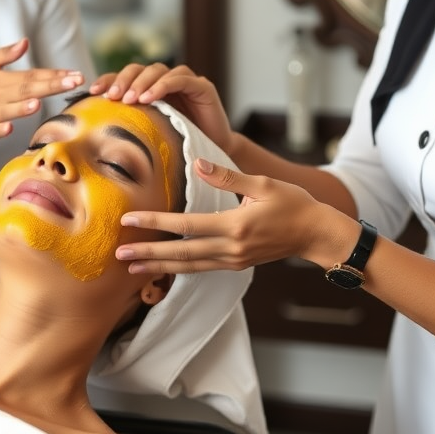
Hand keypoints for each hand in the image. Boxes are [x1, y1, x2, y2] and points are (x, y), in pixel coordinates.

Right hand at [0, 39, 84, 143]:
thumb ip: (4, 54)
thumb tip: (25, 42)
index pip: (30, 75)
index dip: (52, 74)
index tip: (74, 74)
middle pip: (26, 89)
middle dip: (50, 86)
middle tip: (73, 83)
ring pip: (9, 110)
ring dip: (22, 108)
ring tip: (38, 103)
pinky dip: (0, 130)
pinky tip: (9, 128)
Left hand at [91, 63, 235, 153]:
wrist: (211, 156)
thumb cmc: (177, 147)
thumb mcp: (147, 134)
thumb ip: (127, 126)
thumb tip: (91, 131)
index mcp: (149, 89)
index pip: (125, 77)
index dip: (108, 80)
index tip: (93, 92)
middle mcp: (165, 81)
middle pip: (139, 69)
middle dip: (123, 81)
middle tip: (111, 97)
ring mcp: (184, 81)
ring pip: (157, 70)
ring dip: (141, 83)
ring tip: (129, 99)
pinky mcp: (202, 86)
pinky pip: (179, 79)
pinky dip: (162, 86)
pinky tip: (149, 98)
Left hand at [115, 158, 351, 273]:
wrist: (316, 233)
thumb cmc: (293, 204)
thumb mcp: (262, 184)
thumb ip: (228, 176)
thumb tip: (198, 164)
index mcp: (235, 225)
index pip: (186, 227)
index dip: (156, 223)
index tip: (130, 221)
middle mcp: (231, 248)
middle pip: (181, 254)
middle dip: (148, 254)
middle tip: (118, 255)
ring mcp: (233, 260)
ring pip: (189, 267)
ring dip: (159, 267)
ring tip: (132, 267)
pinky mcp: (236, 264)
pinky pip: (201, 268)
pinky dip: (178, 269)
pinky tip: (162, 268)